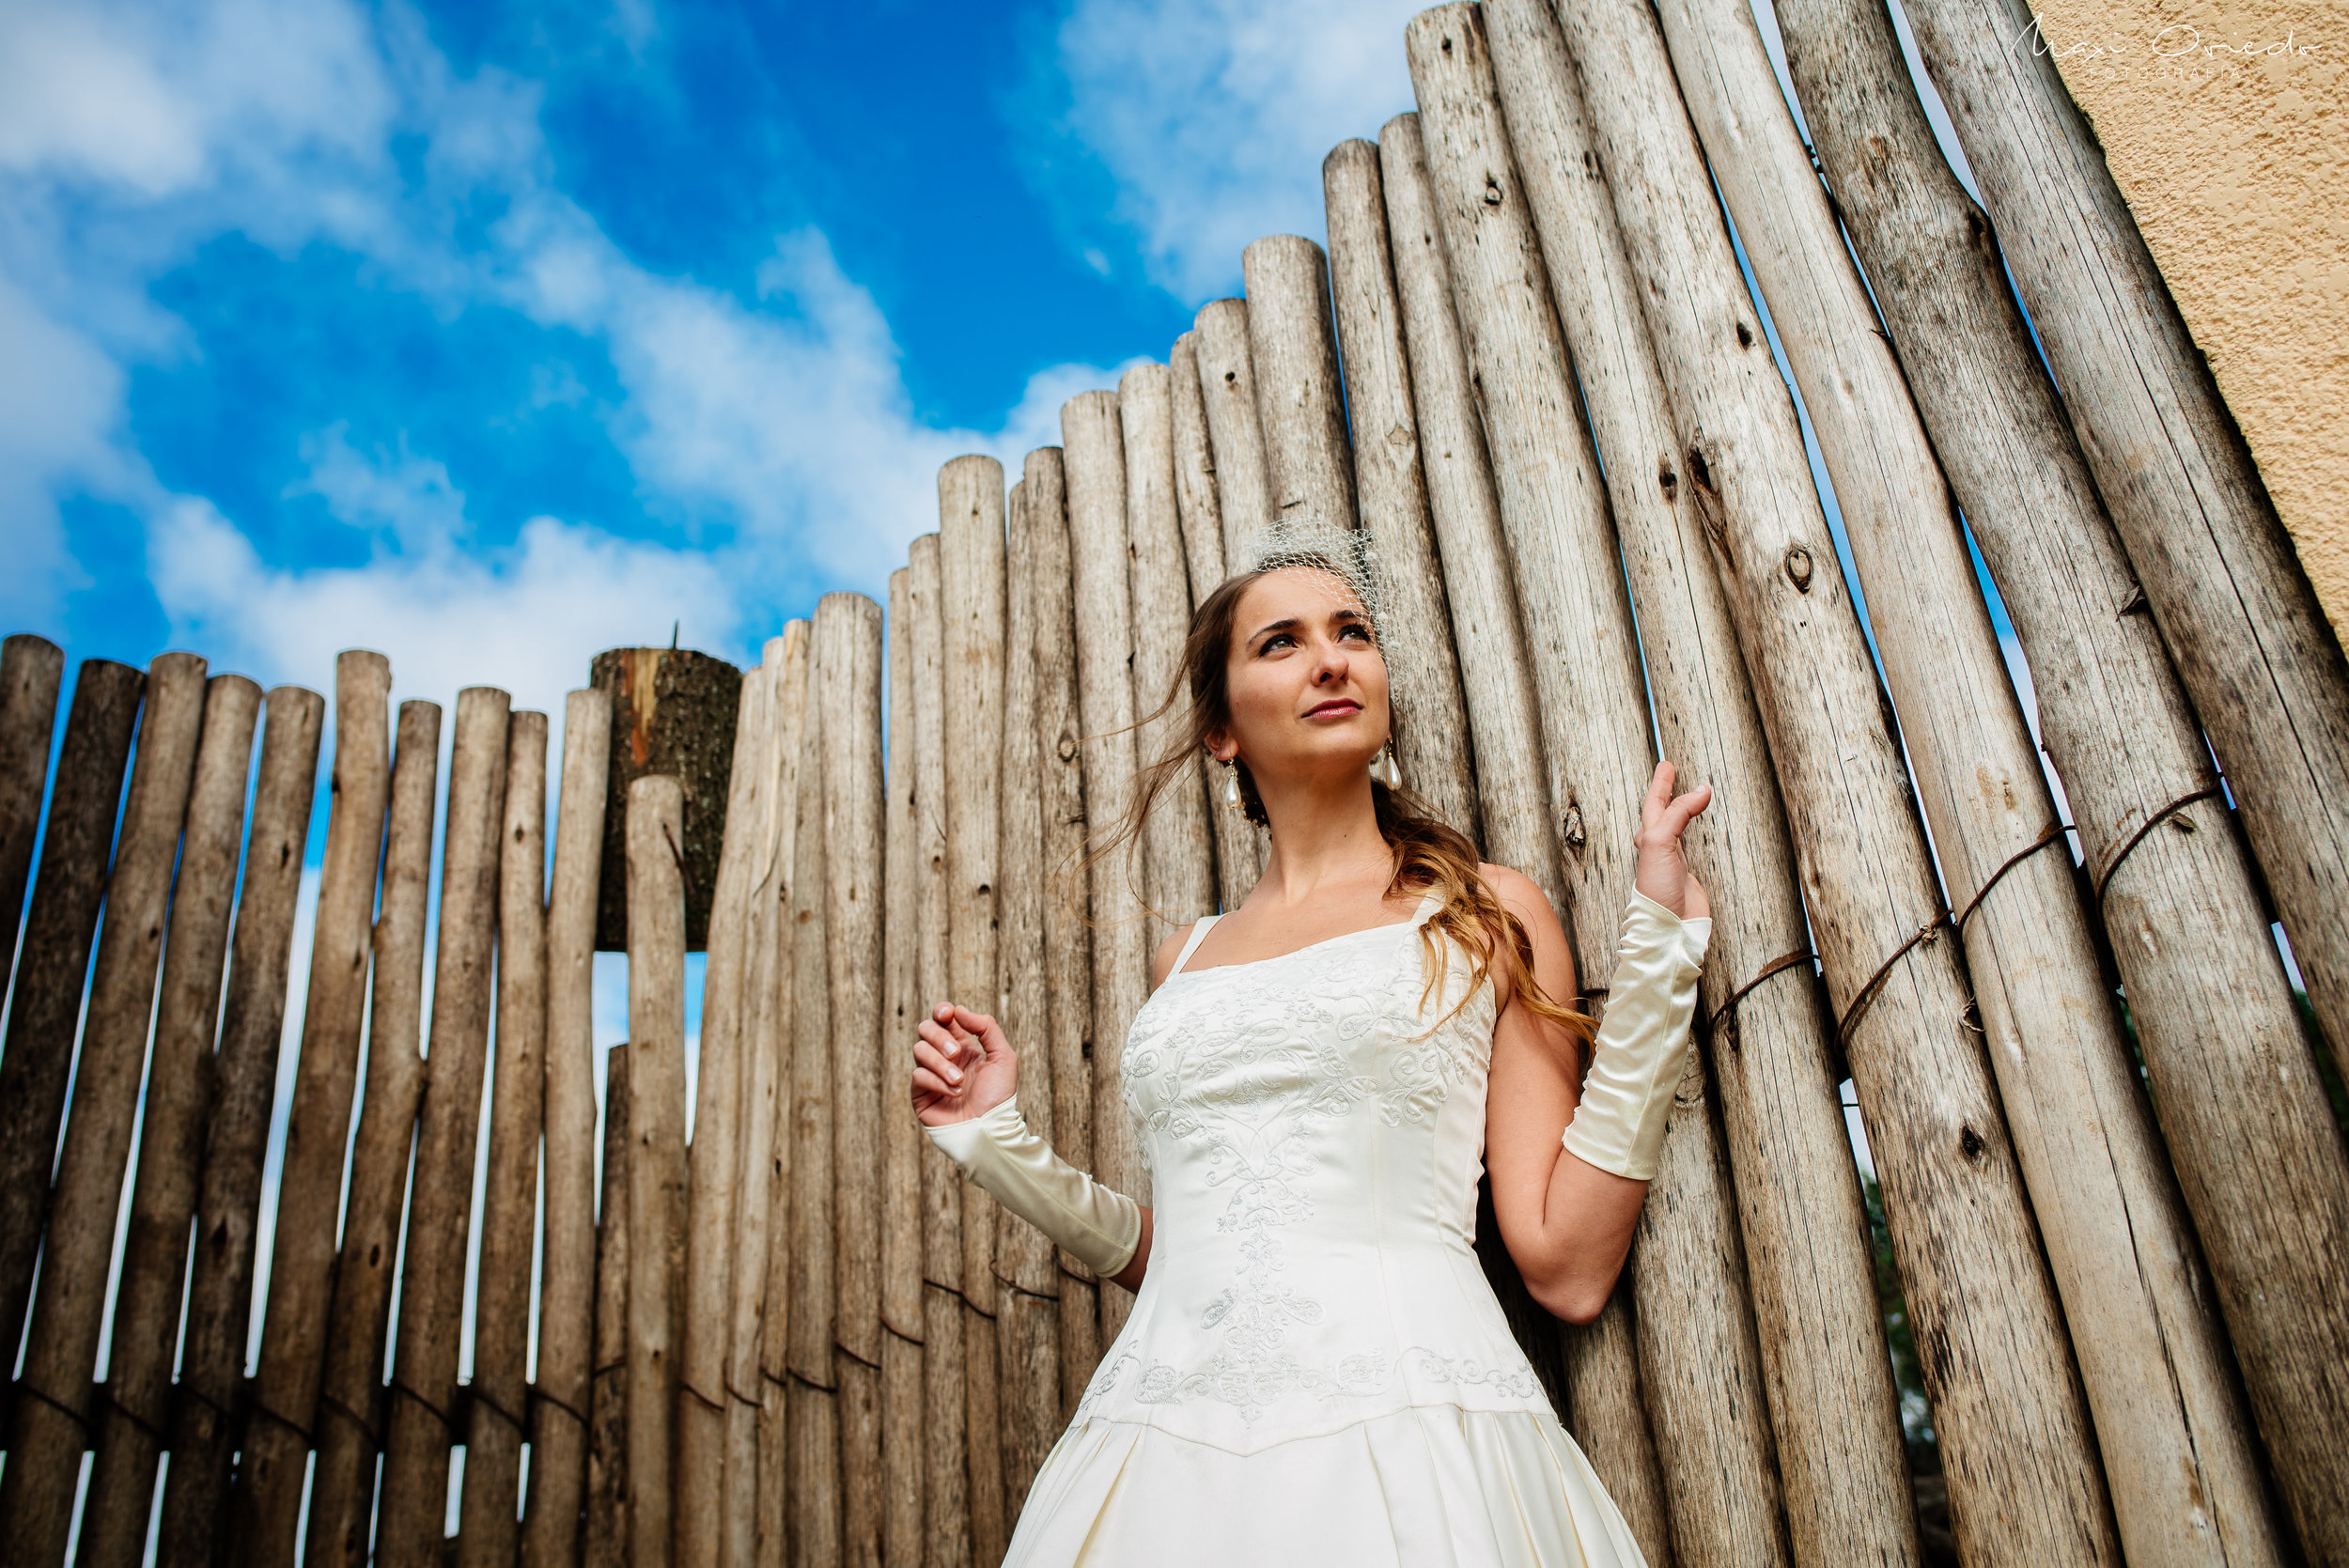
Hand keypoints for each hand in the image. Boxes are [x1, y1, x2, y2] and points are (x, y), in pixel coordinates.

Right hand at [911, 1003, 1018, 1126]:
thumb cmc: (999, 1096)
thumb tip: (959, 1010)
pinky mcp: (920, 1094)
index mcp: (962, 1046)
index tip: (947, 1014)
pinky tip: (954, 1093)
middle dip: (940, 1037)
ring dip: (941, 1063)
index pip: (942, 1019)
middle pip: (925, 1029)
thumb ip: (986, 1028)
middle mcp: (943, 1058)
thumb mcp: (1003, 1056)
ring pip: (919, 1050)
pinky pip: (918, 1076)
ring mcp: (930, 1075)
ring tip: (960, 1080)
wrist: (989, 1129)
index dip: (941, 1011)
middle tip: (956, 1052)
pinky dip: (937, 1082)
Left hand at [1632, 760, 1711, 919]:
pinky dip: (1692, 835)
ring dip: (1678, 812)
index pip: (1655, 803)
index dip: (1662, 784)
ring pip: (1674, 829)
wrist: (1669, 927)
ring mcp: (1673, 862)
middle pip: (1661, 813)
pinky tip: (1694, 836)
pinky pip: (1691, 847)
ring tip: (1686, 799)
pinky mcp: (1689, 876)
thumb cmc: (1657, 889)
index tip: (1667, 765)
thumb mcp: (1660, 843)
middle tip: (1672, 774)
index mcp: (1648, 838)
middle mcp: (1658, 849)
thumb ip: (1678, 814)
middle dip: (1666, 793)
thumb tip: (1702, 790)